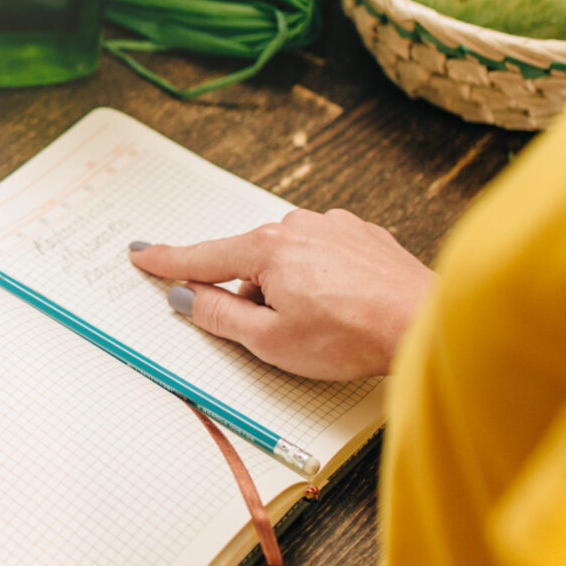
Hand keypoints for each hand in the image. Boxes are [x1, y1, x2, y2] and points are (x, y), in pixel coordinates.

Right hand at [130, 210, 432, 379]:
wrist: (423, 322)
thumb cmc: (351, 337)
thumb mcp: (270, 340)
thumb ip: (220, 316)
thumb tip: (187, 297)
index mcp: (268, 247)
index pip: (204, 257)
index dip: (168, 261)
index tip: (142, 254)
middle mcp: (299, 225)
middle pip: (251, 262)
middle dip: (254, 296)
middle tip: (279, 334)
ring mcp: (335, 226)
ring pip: (291, 259)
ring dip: (291, 289)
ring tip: (325, 326)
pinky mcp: (365, 235)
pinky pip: (325, 256)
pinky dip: (324, 280)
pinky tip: (346, 308)